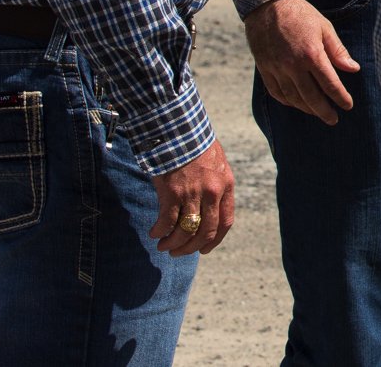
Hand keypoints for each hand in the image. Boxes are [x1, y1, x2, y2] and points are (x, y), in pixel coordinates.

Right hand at [150, 139, 235, 254]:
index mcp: (226, 185)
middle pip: (205, 232)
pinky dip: (160, 231)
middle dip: (191, 248)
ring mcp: (193, 193)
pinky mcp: (172, 192)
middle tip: (177, 252)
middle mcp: (212, 192)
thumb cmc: (195, 145)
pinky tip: (154, 233)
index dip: (214, 240)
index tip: (203, 249)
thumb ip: (215, 186)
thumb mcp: (215, 164)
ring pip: (186, 231)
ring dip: (173, 244)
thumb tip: (208, 209)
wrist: (179, 128)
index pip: (225, 222)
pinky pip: (167, 222)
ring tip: (163, 245)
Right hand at [245, 0, 358, 124]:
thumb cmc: (301, 15)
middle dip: (324, 111)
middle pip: (311, 97)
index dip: (341, 97)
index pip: (330, 84)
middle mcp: (293, 65)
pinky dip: (287, 101)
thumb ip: (338, 51)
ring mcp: (276, 68)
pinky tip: (296, 104)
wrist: (268, 5)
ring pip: (293, 98)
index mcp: (311, 54)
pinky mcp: (264, 68)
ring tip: (317, 113)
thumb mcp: (325, 28)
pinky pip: (276, 92)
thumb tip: (354, 69)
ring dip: (306, 108)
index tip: (348, 106)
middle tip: (333, 120)